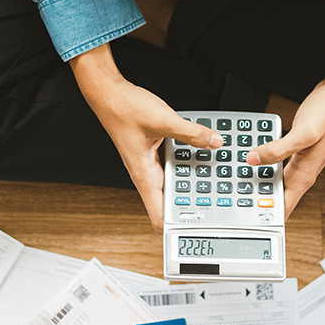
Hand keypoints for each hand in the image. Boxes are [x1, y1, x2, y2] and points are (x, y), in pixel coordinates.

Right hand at [71, 44, 221, 230]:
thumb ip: (191, 133)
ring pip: (174, 182)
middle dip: (193, 202)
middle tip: (216, 200)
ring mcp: (149, 165)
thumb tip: (212, 142)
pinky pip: (173, 164)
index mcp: (144, 176)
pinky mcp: (153, 153)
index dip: (176, 228)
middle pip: (172, 201)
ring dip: (191, 180)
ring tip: (212, 176)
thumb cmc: (124, 109)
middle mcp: (146, 174)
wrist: (108, 94)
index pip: (159, 216)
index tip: (196, 230)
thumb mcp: (163, 120)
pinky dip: (186, 161)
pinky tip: (199, 151)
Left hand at [248, 66, 324, 219]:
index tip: (247, 223)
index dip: (267, 219)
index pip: (284, 207)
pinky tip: (251, 156)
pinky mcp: (297, 147)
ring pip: (274, 178)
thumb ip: (277, 150)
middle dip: (256, 201)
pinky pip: (276, 161)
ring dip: (258, 181)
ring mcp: (300, 159)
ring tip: (237, 182)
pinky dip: (262, 161)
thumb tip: (253, 160)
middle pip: (276, 196)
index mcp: (305, 175)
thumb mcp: (303, 134)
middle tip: (233, 201)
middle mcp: (303, 171)